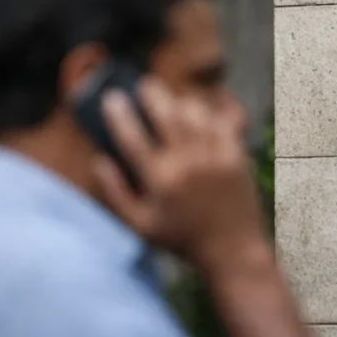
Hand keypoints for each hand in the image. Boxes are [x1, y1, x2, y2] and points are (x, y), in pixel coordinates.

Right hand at [92, 77, 266, 273]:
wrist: (232, 249)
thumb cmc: (182, 239)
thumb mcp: (140, 225)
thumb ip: (115, 192)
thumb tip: (98, 160)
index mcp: (160, 179)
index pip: (132, 136)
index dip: (119, 113)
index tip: (112, 97)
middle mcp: (187, 163)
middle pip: (166, 114)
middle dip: (153, 94)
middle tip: (145, 86)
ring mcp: (215, 156)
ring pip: (195, 113)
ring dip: (181, 101)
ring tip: (173, 100)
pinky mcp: (237, 156)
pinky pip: (223, 122)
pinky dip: (211, 111)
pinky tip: (203, 110)